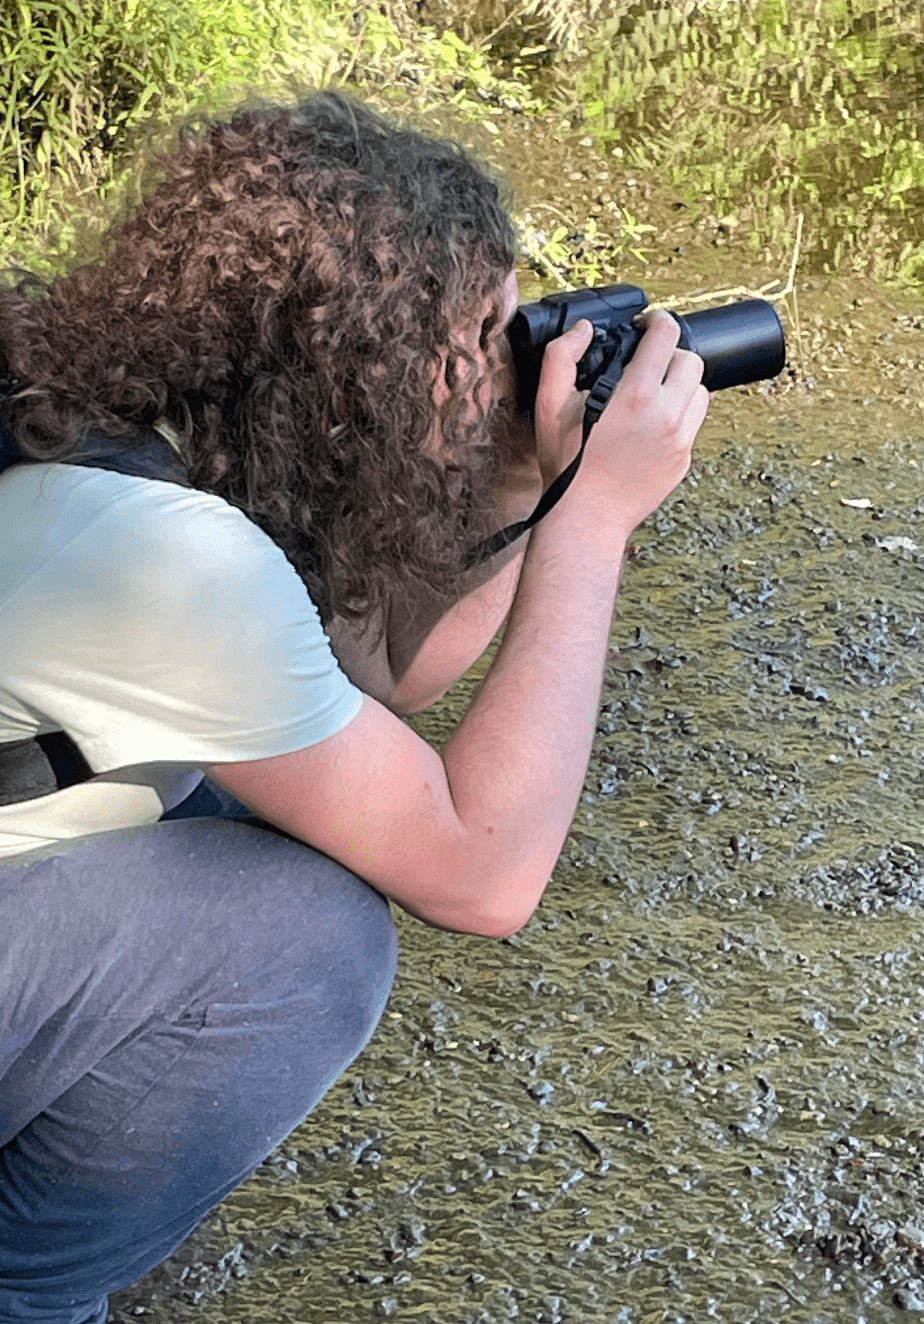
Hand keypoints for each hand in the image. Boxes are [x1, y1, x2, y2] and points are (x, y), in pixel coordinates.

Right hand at [534, 310, 709, 541]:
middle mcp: (666, 415)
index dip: (658, 321)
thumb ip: (562, 356)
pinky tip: (652, 425)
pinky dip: (679, 417)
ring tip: (655, 394)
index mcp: (636, 395)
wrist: (586, 517)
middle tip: (649, 362)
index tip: (647, 325)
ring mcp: (680, 441)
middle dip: (672, 354)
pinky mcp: (683, 461)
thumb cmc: (566, 463)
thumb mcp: (549, 405)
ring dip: (681, 386)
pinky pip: (693, 425)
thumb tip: (584, 330)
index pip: (666, 336)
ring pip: (700, 393)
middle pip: (692, 362)